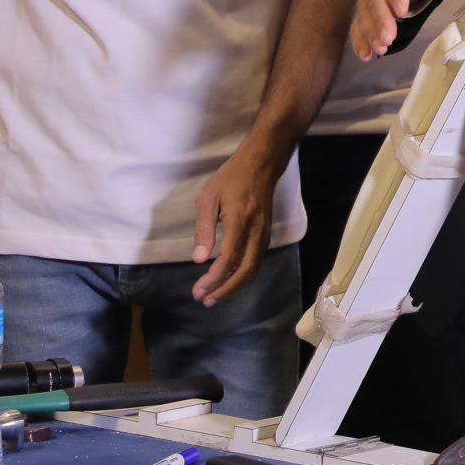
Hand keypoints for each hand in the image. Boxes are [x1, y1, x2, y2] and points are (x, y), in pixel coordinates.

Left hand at [189, 148, 276, 304]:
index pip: (228, 259)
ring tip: (214, 296)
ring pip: (253, 269)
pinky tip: (229, 279)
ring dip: (234, 286)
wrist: (262, 164)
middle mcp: (255, 232)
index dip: (213, 278)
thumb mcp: (209, 198)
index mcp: (239, 221)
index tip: (198, 290)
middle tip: (205, 300)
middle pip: (245, 271)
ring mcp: (263, 234)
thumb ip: (204, 229)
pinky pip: (256, 261)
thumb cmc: (231, 178)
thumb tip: (199, 259)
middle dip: (224, 289)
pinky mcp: (265, 235)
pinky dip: (243, 275)